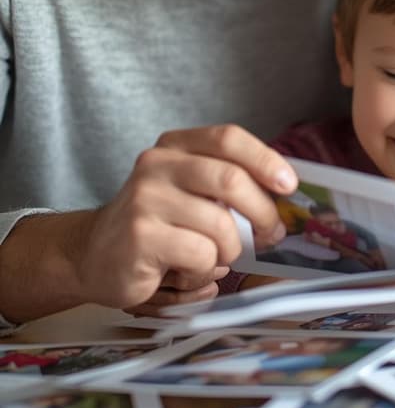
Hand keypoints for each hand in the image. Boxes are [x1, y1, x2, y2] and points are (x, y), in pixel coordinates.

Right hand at [75, 125, 296, 312]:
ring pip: (220, 225)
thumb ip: (228, 185)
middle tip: (271, 234)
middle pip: (231, 179)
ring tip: (215, 256)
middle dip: (263, 212)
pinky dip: (206, 269)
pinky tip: (187, 268)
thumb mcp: (190, 192)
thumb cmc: (156, 226)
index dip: (266, 160)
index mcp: (175, 147)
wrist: (93, 256)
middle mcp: (157, 165)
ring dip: (231, 249)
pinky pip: (201, 253)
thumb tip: (284, 195)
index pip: (228, 138)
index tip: (288, 185)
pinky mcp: (141, 235)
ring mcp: (145, 199)